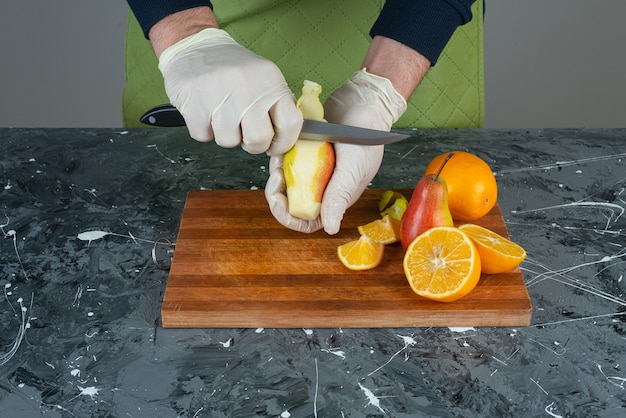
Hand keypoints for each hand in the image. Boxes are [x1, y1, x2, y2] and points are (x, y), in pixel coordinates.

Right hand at [158, 28, 302, 154]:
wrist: (195, 47)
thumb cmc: (233, 69)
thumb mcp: (264, 78)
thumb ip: (278, 105)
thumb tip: (287, 138)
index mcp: (271, 81)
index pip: (290, 123)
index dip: (283, 143)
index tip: (274, 146)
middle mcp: (248, 87)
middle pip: (259, 139)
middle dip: (252, 145)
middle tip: (245, 134)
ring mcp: (219, 95)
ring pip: (229, 141)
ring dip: (225, 135)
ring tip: (222, 114)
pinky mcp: (193, 103)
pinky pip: (204, 136)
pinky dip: (204, 129)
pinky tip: (206, 110)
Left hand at [265, 69, 405, 233]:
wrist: (363, 104)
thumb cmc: (366, 139)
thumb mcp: (352, 170)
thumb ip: (338, 197)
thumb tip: (330, 228)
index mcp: (334, 198)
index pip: (307, 221)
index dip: (289, 218)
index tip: (278, 203)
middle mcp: (321, 187)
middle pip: (290, 203)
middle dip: (277, 194)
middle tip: (275, 177)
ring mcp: (311, 169)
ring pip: (285, 181)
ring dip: (277, 173)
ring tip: (279, 158)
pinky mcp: (304, 152)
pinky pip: (285, 160)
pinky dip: (280, 155)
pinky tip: (282, 147)